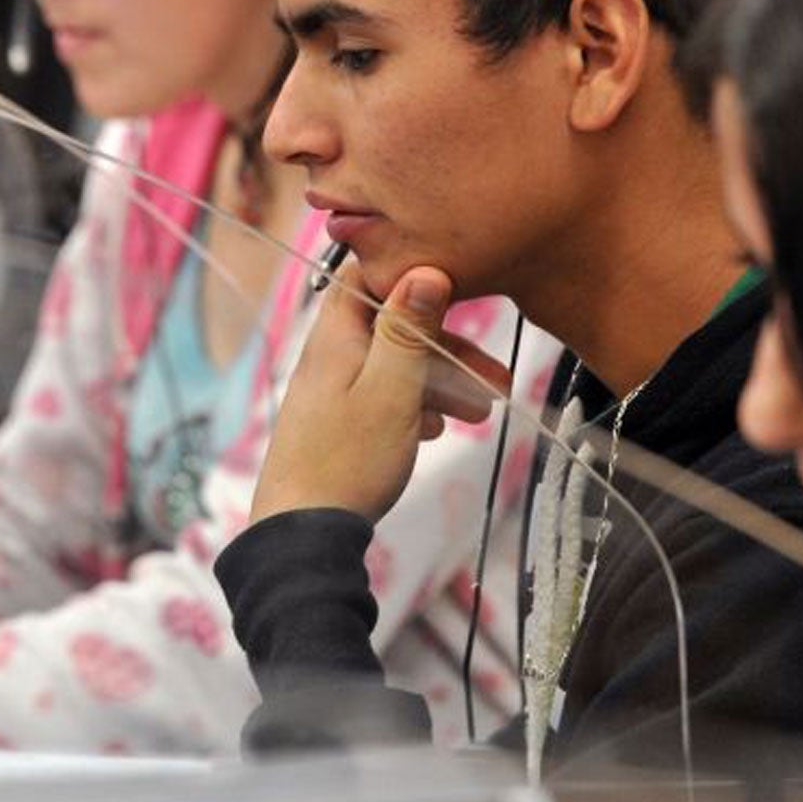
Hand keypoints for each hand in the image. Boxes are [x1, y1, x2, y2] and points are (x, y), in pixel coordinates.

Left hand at [250, 261, 512, 524]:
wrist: (303, 534)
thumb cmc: (349, 460)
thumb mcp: (391, 389)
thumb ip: (408, 329)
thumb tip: (424, 268)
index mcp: (336, 336)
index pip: (369, 277)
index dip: (412, 275)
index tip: (459, 288)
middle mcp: (330, 356)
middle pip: (395, 330)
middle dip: (449, 349)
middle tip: (499, 378)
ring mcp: (331, 391)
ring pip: (395, 368)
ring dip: (440, 384)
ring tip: (482, 415)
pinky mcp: (337, 423)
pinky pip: (383, 398)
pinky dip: (414, 407)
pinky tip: (435, 431)